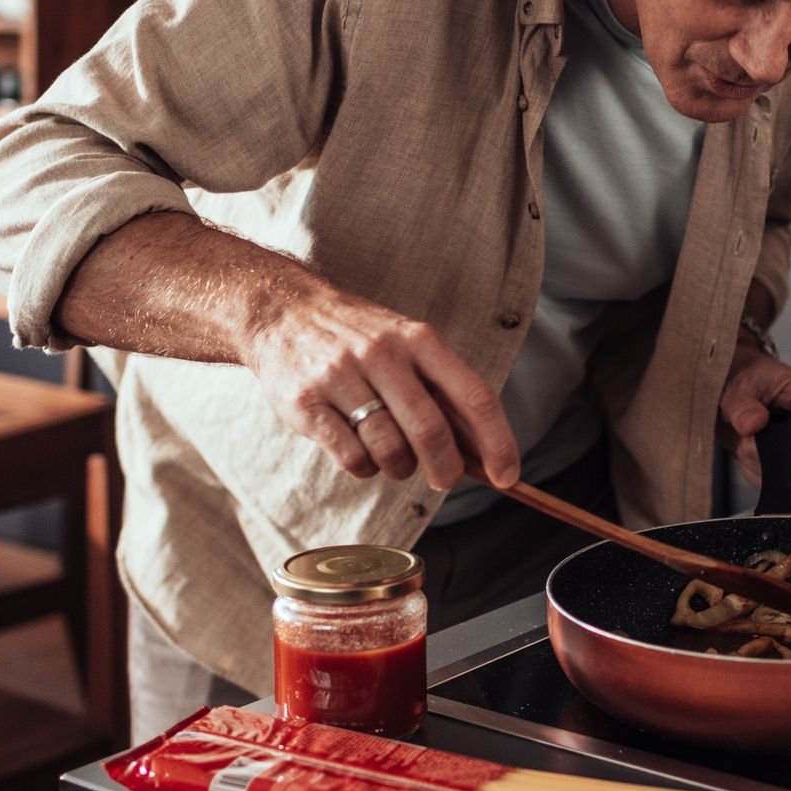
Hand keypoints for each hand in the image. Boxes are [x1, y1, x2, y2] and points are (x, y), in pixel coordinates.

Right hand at [243, 268, 518, 490]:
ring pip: (389, 450)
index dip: (497, 442)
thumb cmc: (358, 339)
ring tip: (394, 459)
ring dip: (400, 469)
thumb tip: (485, 451)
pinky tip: (361, 453)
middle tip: (445, 479)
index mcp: (418, 340)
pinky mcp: (306, 404)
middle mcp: (382, 355)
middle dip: (446, 468)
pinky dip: (365, 468)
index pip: (474, 396)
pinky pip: (351, 457)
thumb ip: (443, 391)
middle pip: (431, 430)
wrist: (283, 312)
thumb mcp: (406, 344)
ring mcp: (341, 377)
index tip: (508, 477)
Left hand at [715, 342, 790, 486]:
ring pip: (785, 465)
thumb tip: (755, 423)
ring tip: (741, 441)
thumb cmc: (741, 374)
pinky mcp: (784, 449)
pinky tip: (743, 450)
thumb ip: (742, 407)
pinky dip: (753, 467)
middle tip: (746, 445)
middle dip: (771, 455)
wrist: (730, 379)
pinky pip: (772, 472)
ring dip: (758, 461)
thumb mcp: (736, 387)